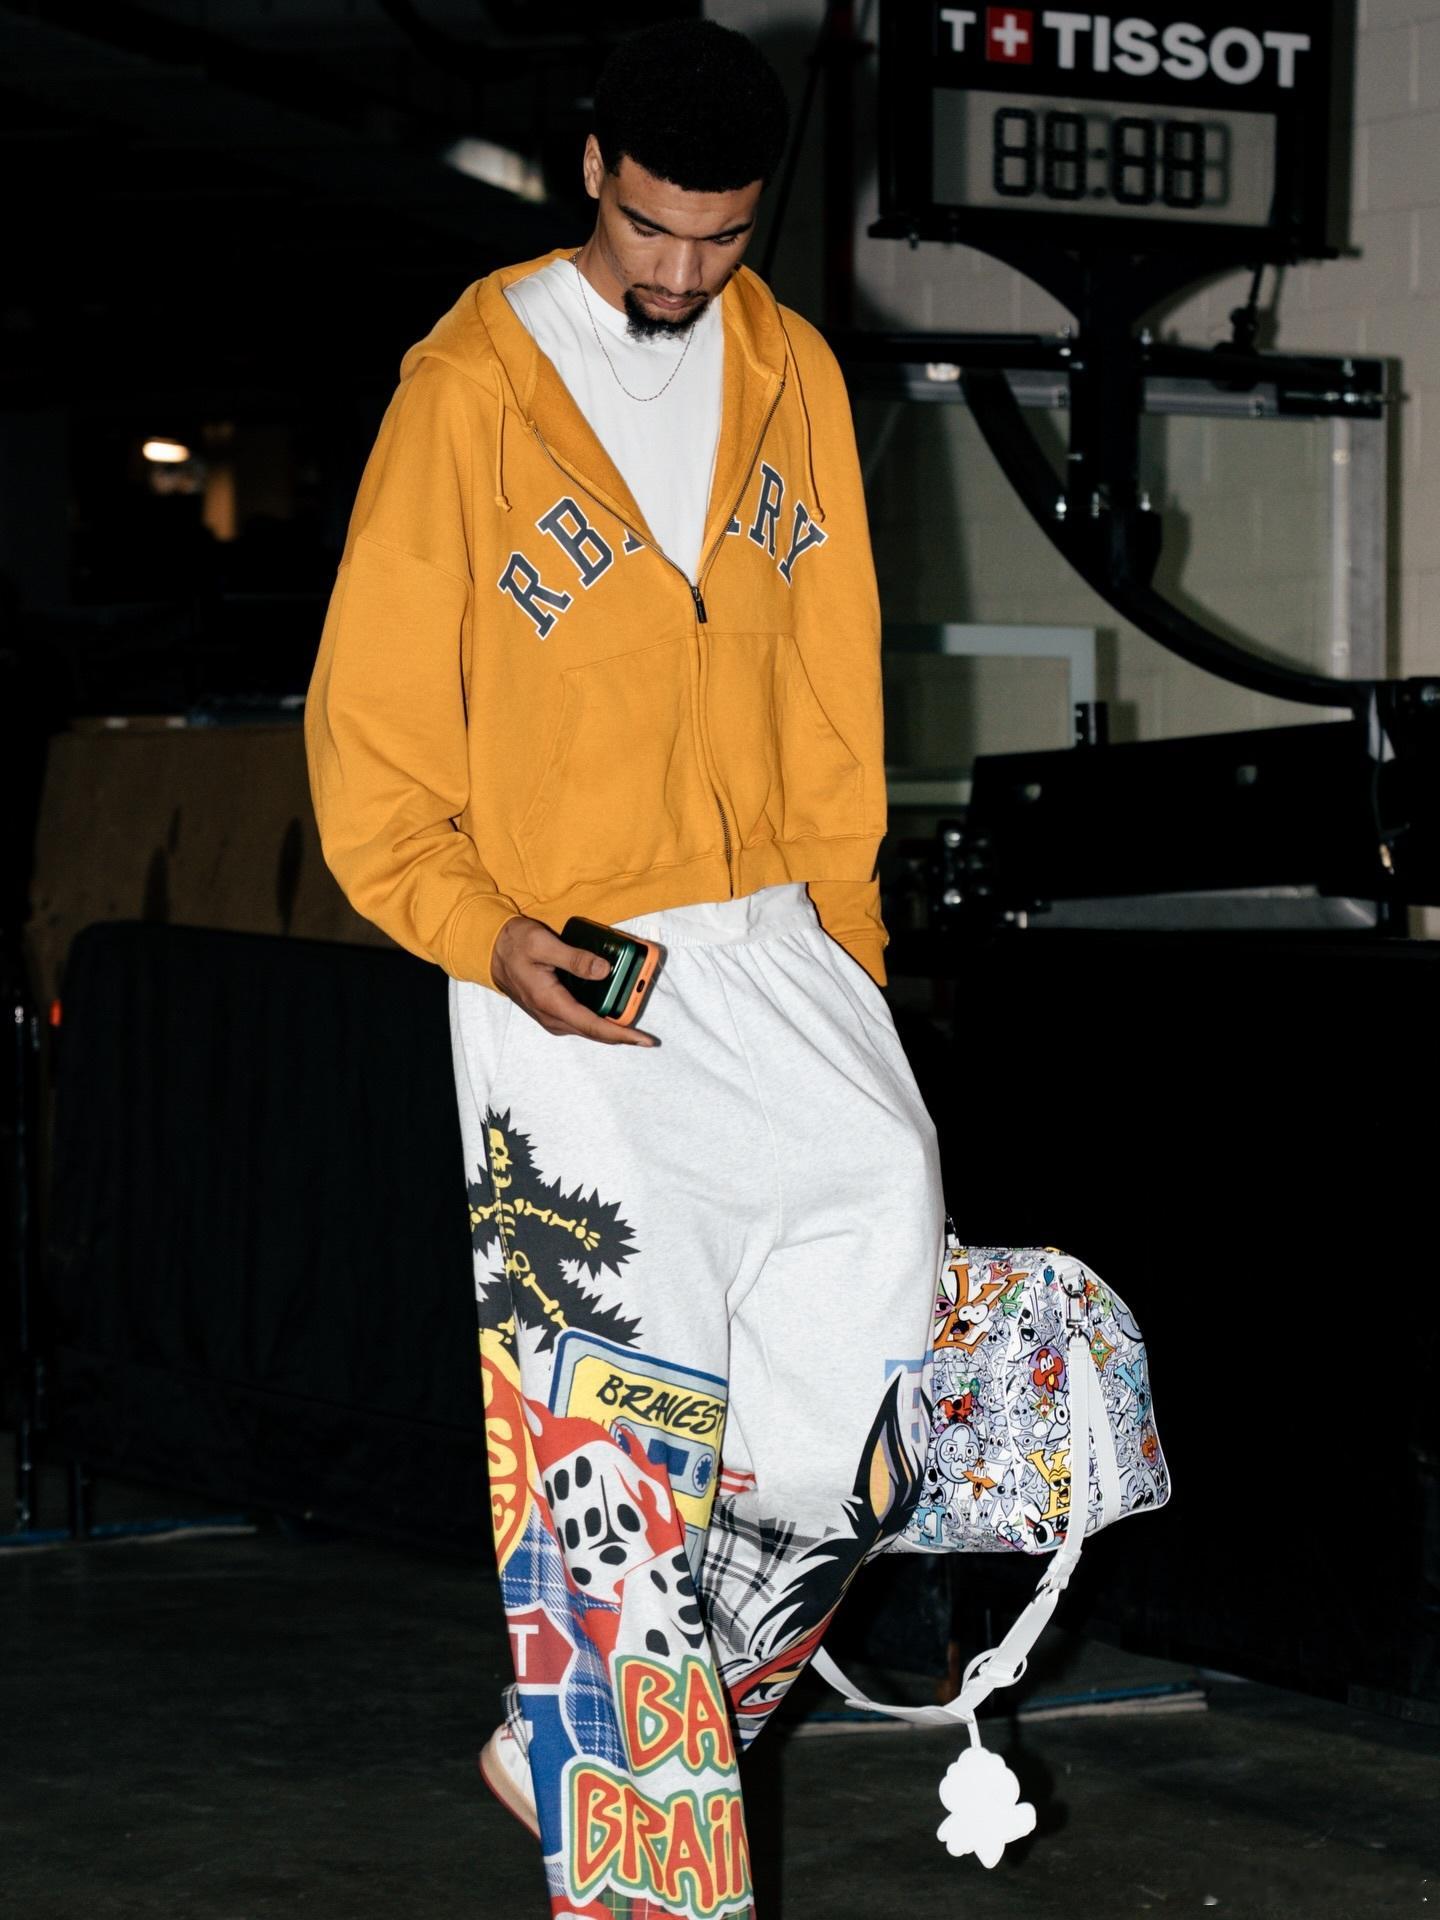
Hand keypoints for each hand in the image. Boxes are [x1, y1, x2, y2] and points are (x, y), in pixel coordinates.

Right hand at [491, 916, 655, 1046]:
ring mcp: (551, 1017)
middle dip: (622, 1032)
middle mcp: (552, 1017)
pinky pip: (581, 1021)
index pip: (594, 1026)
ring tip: (634, 1017)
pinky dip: (599, 1018)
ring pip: (589, 1028)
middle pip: (595, 1032)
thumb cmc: (515, 944)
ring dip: (611, 1026)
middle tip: (647, 1032)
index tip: (645, 1040)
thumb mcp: (543, 943)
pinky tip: (613, 1008)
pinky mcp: (552, 1012)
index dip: (622, 1035)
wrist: (490, 951)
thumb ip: (574, 958)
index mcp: (552, 1003)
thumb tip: (604, 970)